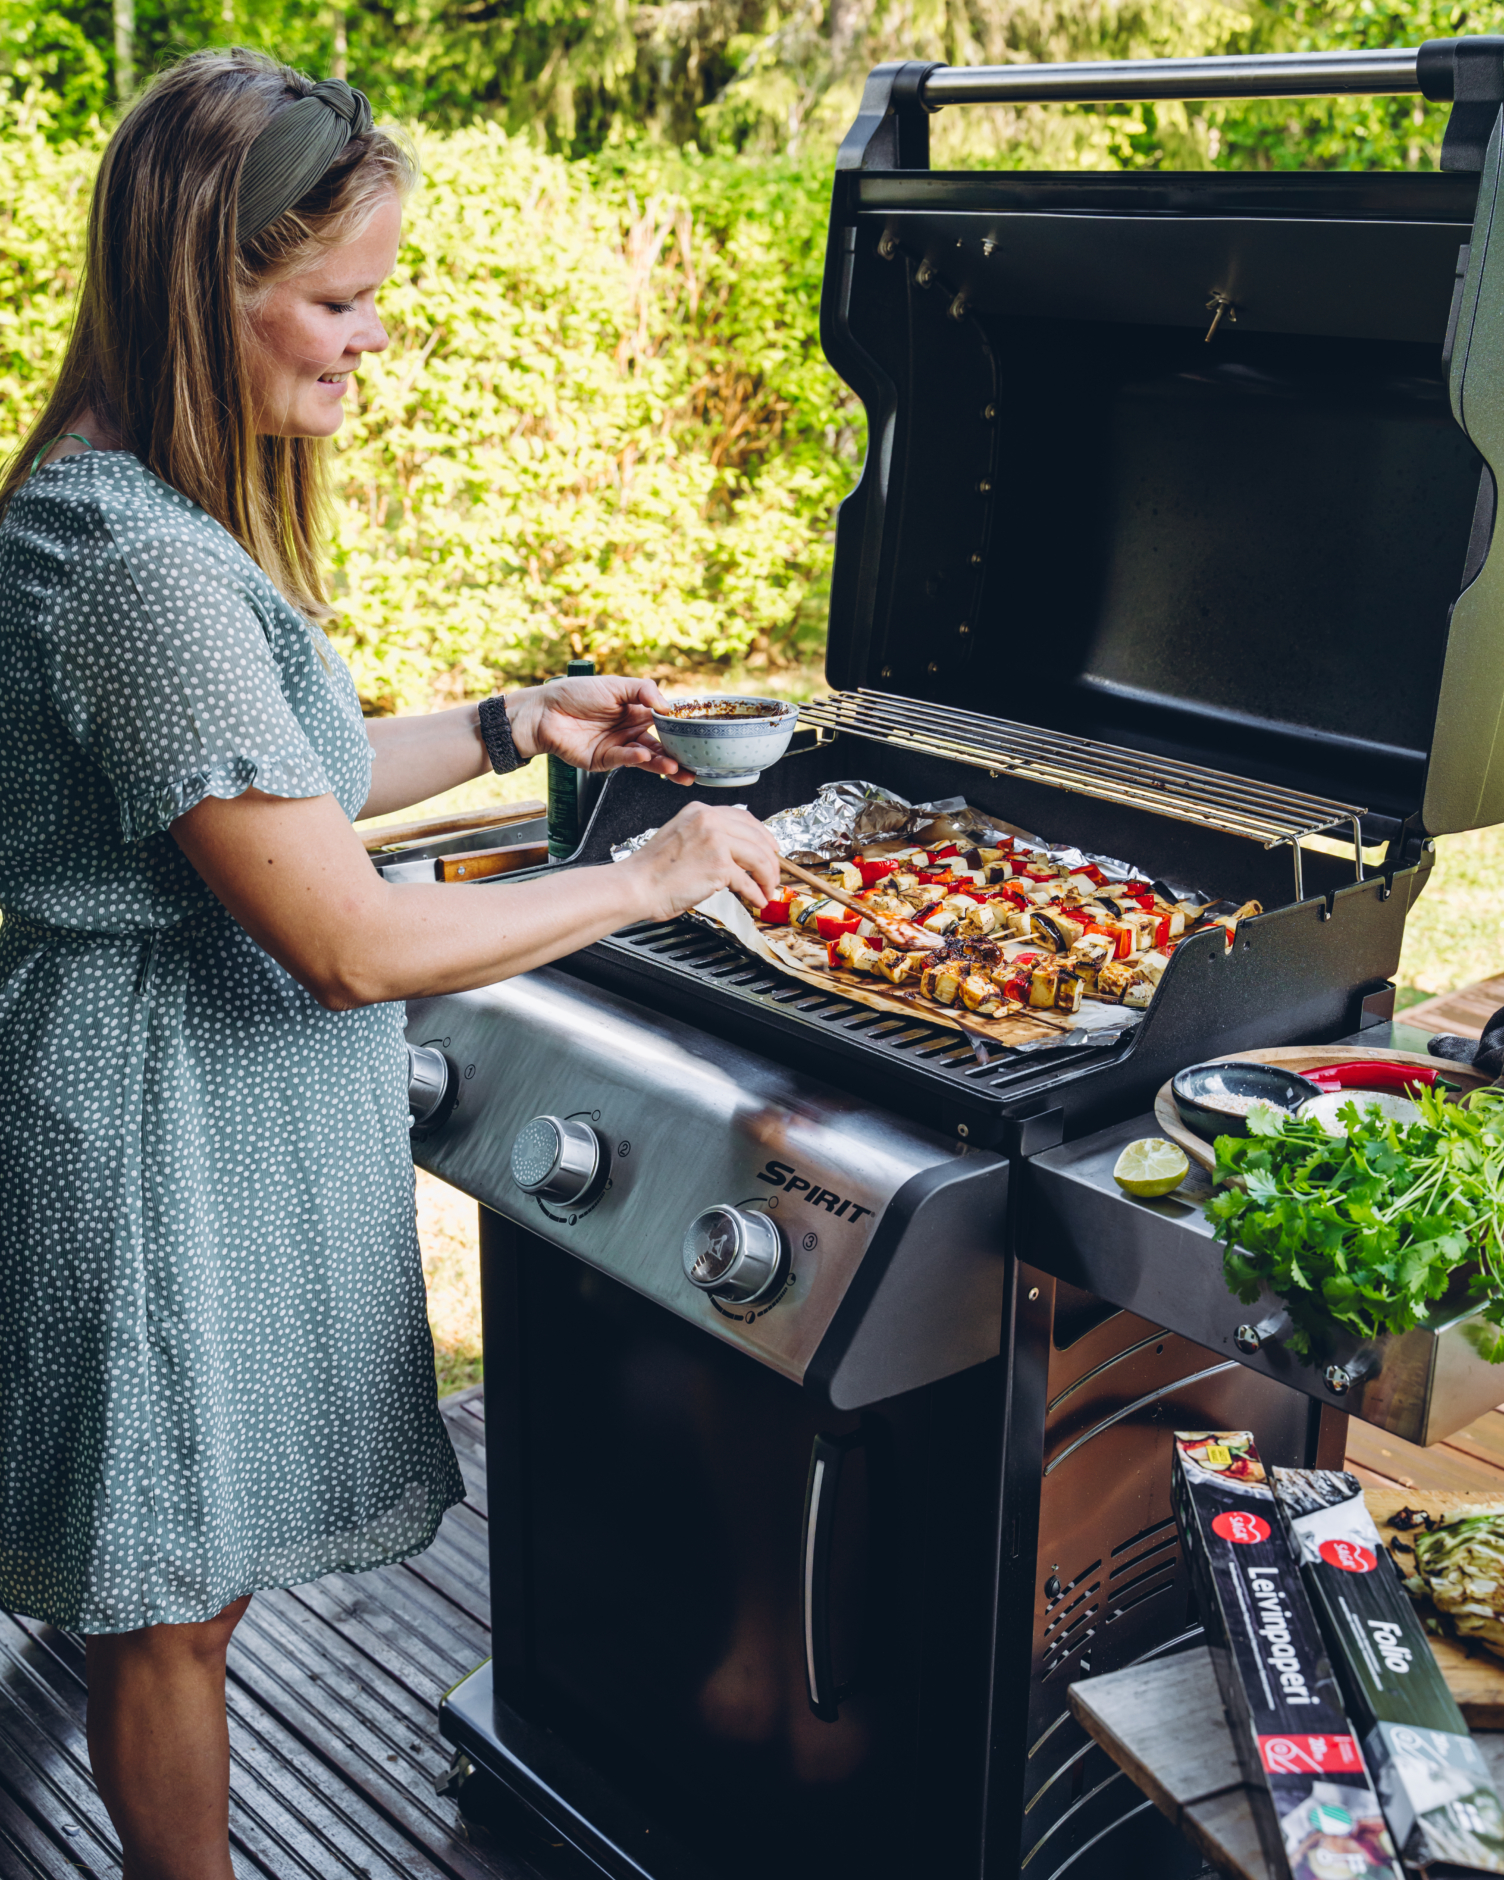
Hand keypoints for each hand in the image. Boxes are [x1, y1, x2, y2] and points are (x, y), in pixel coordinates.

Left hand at [504, 676, 690, 782]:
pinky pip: (623, 760)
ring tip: (676, 769)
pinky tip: (644, 755)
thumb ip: (644, 691)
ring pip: (646, 758)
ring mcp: (618, 747)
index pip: (665, 724)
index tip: (699, 737)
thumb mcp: (616, 684)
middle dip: (679, 757)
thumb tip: (668, 707)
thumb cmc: (576, 693)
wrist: (544, 711)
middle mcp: (630, 731)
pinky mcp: (603, 761)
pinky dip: (634, 758)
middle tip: (695, 766)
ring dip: (662, 764)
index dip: (681, 731)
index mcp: (637, 712)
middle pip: (661, 746)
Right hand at [618, 803, 780, 922]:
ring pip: (759, 858)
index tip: (771, 849)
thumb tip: (736, 853)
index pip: (744, 818)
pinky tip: (756, 900)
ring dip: (768, 877)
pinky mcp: (719, 865)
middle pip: (757, 838)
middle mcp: (710, 820)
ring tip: (767, 890)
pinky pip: (748, 881)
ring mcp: (716, 841)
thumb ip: (707, 836)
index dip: (763, 836)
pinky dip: (756, 894)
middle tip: (773, 875)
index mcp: (700, 811)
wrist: (636, 885)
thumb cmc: (652, 871)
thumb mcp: (681, 837)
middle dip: (771, 860)